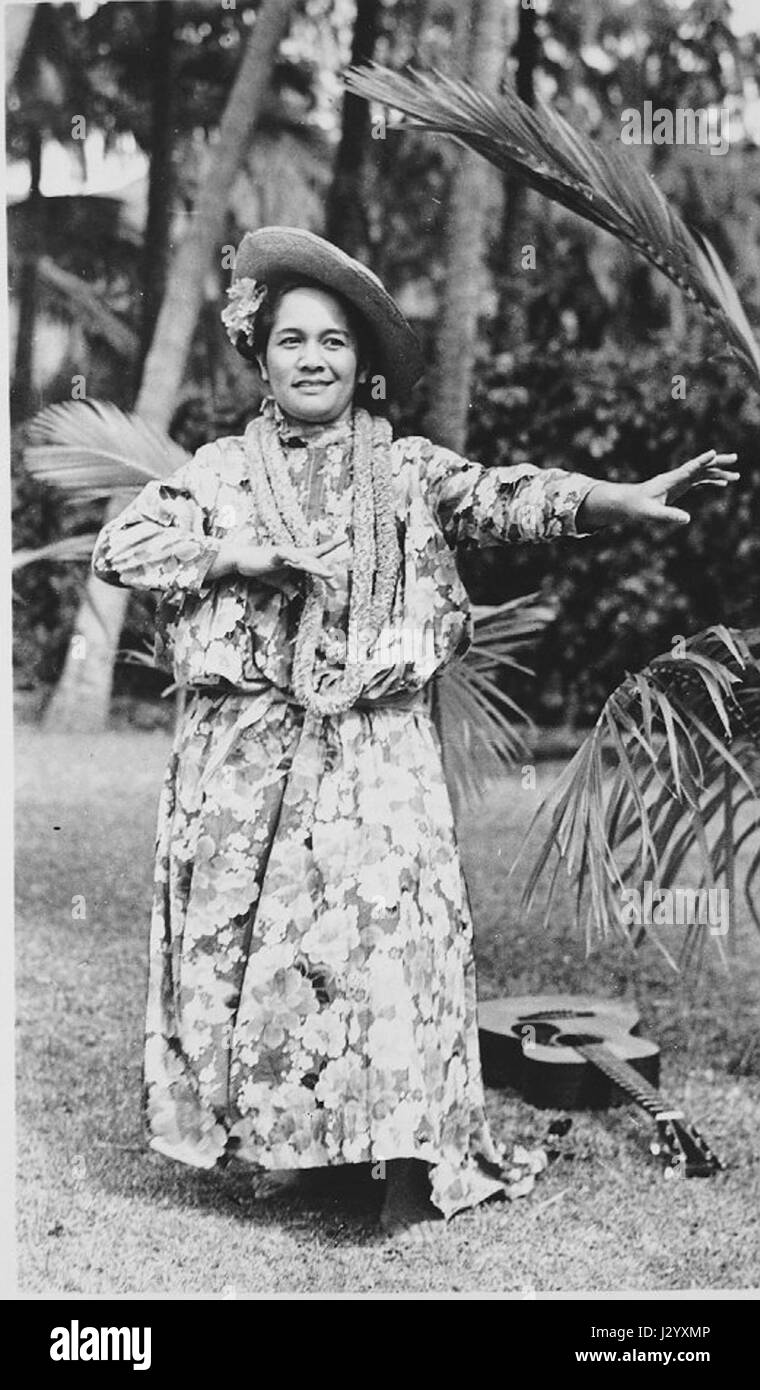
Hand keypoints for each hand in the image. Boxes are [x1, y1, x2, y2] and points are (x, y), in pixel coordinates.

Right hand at [209, 535, 345, 587]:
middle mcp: (294, 553)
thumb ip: (288, 587)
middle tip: (337, 585)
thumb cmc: (261, 569)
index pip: (317, 553)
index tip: (344, 538)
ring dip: (316, 568)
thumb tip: (295, 595)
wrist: (243, 561)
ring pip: (304, 560)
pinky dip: (293, 557)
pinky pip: (285, 555)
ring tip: (328, 575)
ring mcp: (285, 553)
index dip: (331, 545)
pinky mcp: (274, 554)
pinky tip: (300, 561)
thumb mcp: (277, 582)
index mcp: (297, 559)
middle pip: (314, 561)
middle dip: (326, 573)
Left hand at [578, 450, 739, 529]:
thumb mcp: (651, 514)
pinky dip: (710, 480)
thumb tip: (687, 519)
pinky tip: (722, 483)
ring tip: (736, 476)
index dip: (701, 461)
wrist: (627, 502)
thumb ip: (668, 516)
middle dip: (718, 463)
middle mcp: (676, 477)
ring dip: (718, 473)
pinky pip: (698, 480)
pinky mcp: (679, 486)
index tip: (713, 453)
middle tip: (735, 459)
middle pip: (700, 467)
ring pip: (701, 473)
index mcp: (669, 480)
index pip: (688, 468)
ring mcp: (678, 481)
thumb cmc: (637, 507)